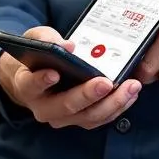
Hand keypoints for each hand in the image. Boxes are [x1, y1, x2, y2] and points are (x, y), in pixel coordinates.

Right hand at [0, 25, 141, 129]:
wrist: (34, 78)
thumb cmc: (38, 57)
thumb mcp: (36, 39)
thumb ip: (48, 39)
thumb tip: (68, 46)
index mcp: (27, 86)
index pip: (31, 85)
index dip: (41, 81)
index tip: (54, 73)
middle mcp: (43, 107)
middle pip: (66, 106)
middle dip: (88, 95)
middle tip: (106, 82)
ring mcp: (63, 117)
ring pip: (88, 117)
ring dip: (111, 104)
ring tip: (130, 87)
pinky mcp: (80, 119)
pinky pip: (100, 118)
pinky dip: (117, 107)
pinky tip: (130, 93)